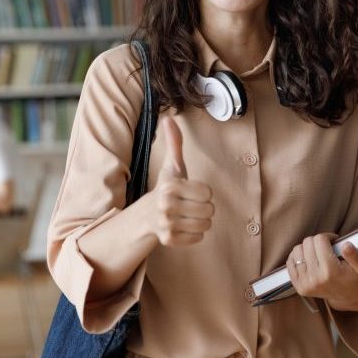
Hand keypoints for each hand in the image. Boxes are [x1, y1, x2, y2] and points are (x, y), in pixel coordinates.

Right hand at [146, 117, 213, 246]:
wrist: (147, 215)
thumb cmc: (167, 188)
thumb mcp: (172, 166)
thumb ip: (175, 143)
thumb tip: (169, 118)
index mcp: (170, 186)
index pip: (208, 193)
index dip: (204, 192)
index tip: (191, 191)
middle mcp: (166, 205)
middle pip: (209, 210)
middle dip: (204, 207)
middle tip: (191, 205)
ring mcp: (166, 223)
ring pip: (206, 225)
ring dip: (202, 221)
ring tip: (189, 215)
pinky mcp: (168, 239)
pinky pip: (198, 238)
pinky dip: (195, 234)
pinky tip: (184, 226)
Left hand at [286, 234, 357, 311]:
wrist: (347, 297)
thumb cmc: (354, 278)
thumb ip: (355, 255)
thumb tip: (346, 245)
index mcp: (330, 271)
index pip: (320, 240)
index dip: (327, 236)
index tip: (333, 241)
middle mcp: (315, 278)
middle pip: (308, 243)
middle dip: (317, 241)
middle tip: (326, 247)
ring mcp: (305, 283)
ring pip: (297, 249)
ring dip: (307, 248)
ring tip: (317, 253)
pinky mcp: (298, 286)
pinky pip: (290, 261)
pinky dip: (298, 256)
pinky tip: (308, 259)